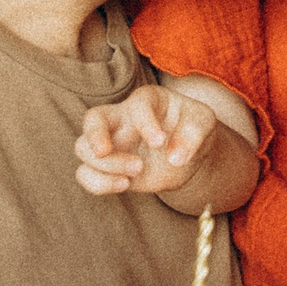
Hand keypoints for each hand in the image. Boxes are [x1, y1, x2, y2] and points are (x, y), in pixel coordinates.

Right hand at [77, 86, 220, 196]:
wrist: (186, 154)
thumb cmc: (192, 129)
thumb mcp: (203, 123)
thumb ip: (193, 134)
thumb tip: (175, 158)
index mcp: (147, 101)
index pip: (137, 105)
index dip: (145, 123)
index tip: (160, 142)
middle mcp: (122, 118)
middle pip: (92, 118)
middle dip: (94, 136)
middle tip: (107, 152)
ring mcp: (112, 143)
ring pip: (82, 149)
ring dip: (105, 165)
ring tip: (137, 171)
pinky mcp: (109, 167)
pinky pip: (85, 174)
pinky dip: (98, 183)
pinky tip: (125, 184)